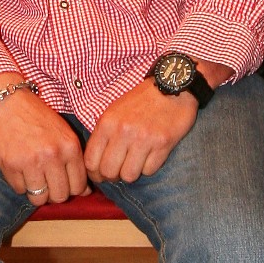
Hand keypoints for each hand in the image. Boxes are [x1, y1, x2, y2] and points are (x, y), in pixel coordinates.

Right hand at [0, 74, 87, 201]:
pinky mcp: (10, 165)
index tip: (62, 181)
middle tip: (46, 181)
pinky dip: (20, 183)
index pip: (79, 186)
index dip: (71, 188)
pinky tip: (19, 167)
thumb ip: (74, 160)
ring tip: (32, 176)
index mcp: (70, 147)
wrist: (4, 99)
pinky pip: (20, 190)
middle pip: (60, 196)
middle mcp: (53, 156)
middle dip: (53, 193)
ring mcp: (31, 162)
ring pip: (39, 198)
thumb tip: (86, 191)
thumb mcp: (62, 132)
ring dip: (36, 191)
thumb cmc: (34, 115)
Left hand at [84, 63, 229, 184]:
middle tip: (120, 170)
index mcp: (107, 123)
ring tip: (137, 162)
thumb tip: (95, 165)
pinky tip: (151, 155)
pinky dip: (149, 167)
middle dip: (114, 176)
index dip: (95, 173)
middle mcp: (123, 131)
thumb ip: (103, 135)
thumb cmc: (141, 101)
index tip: (102, 174)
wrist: (172, 86)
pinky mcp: (163, 143)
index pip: (91, 161)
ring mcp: (143, 138)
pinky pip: (149, 170)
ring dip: (133, 172)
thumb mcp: (114, 112)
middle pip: (109, 172)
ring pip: (129, 175)